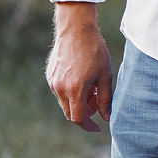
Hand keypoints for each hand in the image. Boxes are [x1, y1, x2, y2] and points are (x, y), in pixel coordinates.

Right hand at [45, 3, 112, 130]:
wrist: (76, 29)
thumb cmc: (94, 51)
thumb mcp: (105, 76)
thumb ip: (105, 99)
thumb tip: (107, 118)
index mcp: (74, 89)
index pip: (78, 118)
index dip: (88, 126)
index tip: (98, 128)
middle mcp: (60, 88)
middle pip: (70, 112)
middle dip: (85, 113)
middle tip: (97, 102)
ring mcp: (52, 81)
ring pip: (65, 102)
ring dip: (78, 102)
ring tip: (92, 87)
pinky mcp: (50, 75)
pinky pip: (60, 91)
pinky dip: (71, 93)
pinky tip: (82, 80)